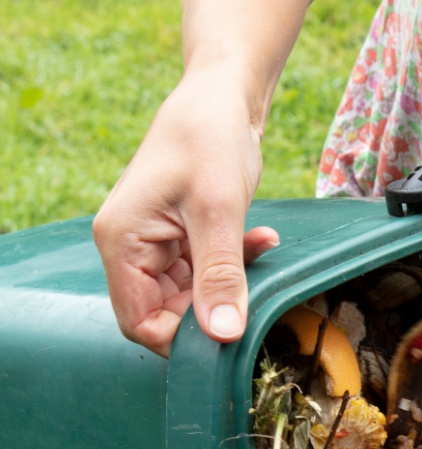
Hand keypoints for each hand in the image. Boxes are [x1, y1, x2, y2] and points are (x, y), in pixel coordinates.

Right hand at [93, 65, 278, 356]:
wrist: (221, 97)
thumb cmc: (209, 139)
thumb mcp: (219, 211)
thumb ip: (220, 275)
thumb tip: (223, 334)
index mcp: (122, 242)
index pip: (139, 323)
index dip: (181, 340)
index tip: (226, 333)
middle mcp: (130, 248)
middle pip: (165, 316)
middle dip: (212, 313)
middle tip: (253, 297)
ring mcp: (155, 246)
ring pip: (192, 300)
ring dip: (230, 287)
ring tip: (257, 252)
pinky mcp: (181, 241)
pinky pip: (207, 276)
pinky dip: (237, 267)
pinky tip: (262, 240)